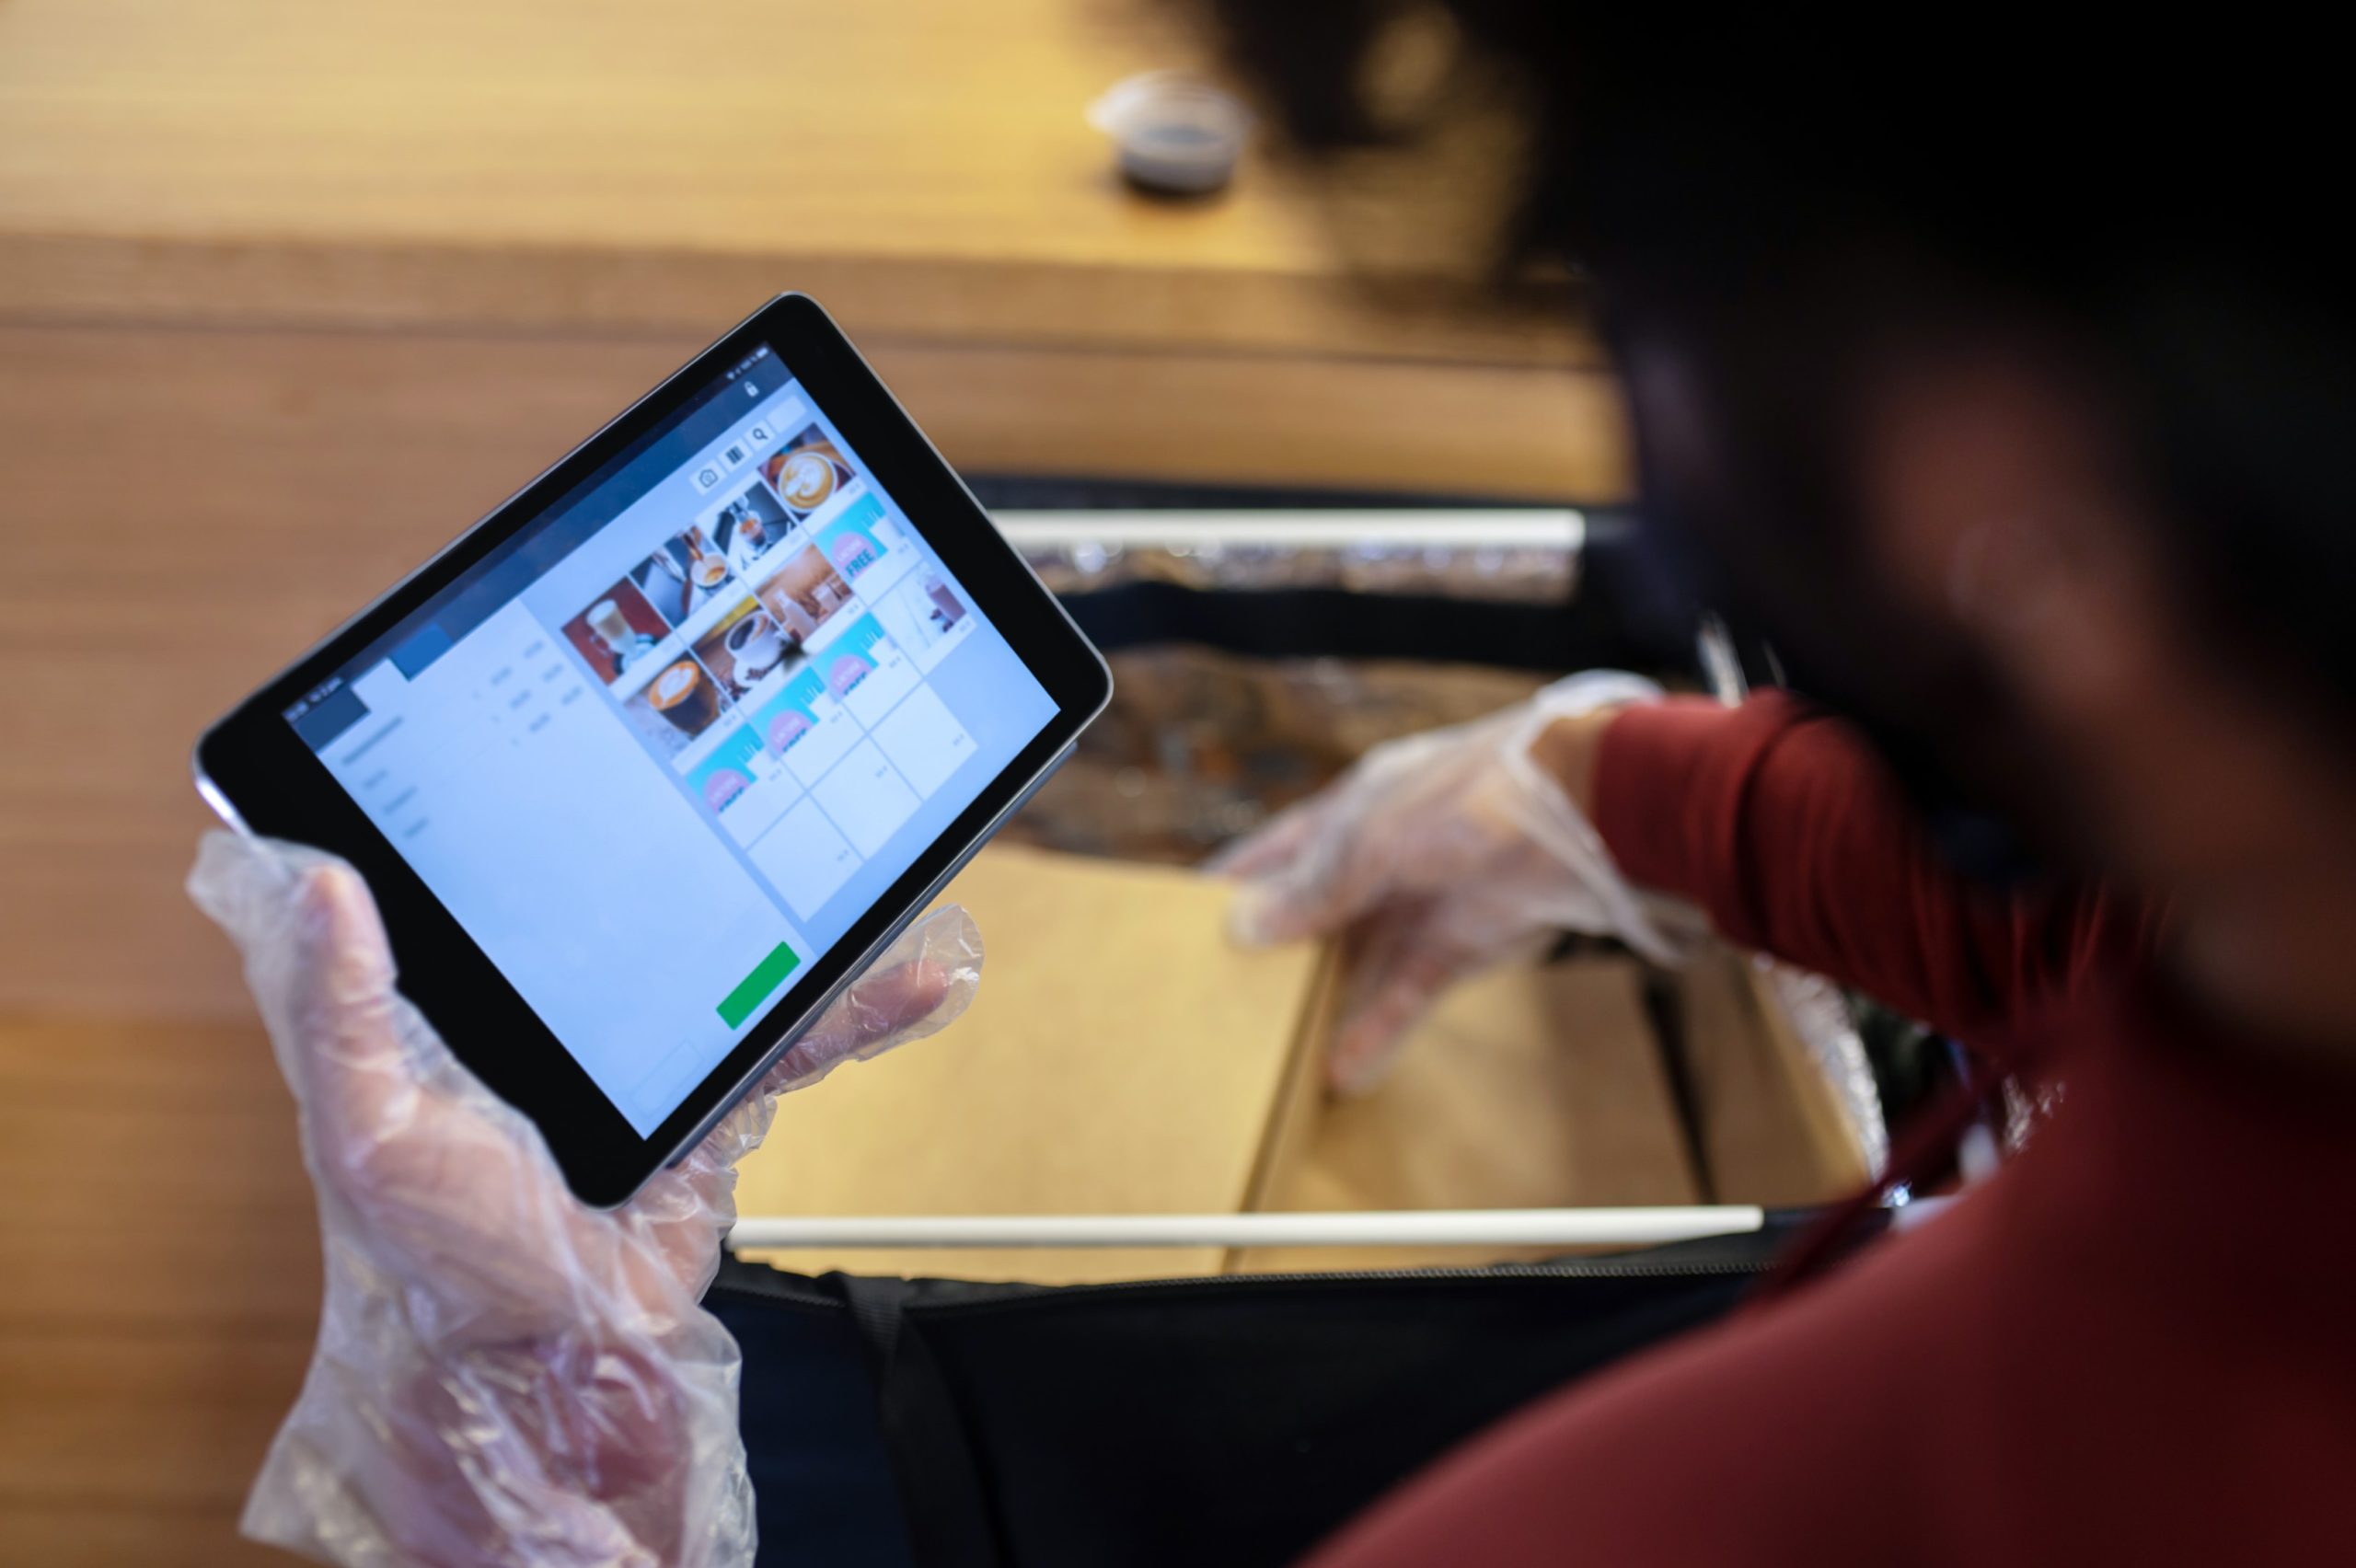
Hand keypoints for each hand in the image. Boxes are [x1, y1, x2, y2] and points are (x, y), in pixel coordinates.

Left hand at [189, 831, 981, 1567]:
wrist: (550, 1372)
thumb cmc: (432, 1264)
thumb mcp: (364, 1129)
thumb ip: (339, 1010)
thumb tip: (324, 880)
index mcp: (470, 1003)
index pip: (503, 876)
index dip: (535, 805)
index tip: (589, 732)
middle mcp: (561, 1013)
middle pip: (641, 900)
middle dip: (702, 839)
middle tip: (750, 777)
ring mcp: (646, 1057)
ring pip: (733, 955)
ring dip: (798, 917)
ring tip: (857, 868)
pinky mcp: (711, 1107)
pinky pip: (794, 1044)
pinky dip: (859, 1011)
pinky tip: (908, 979)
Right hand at [1217, 672, 1688, 1093]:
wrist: (1579, 809)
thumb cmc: (1468, 796)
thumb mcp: (1372, 838)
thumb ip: (1312, 887)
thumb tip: (1243, 927)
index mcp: (1352, 811)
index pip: (1278, 850)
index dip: (1237, 883)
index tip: (1190, 919)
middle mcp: (1382, 859)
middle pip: (1317, 915)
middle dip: (1279, 955)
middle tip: (1225, 998)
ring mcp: (1421, 904)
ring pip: (1360, 964)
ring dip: (1325, 1006)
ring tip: (1278, 1053)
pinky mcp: (1461, 946)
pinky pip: (1406, 995)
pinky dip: (1376, 1029)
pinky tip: (1342, 1068)